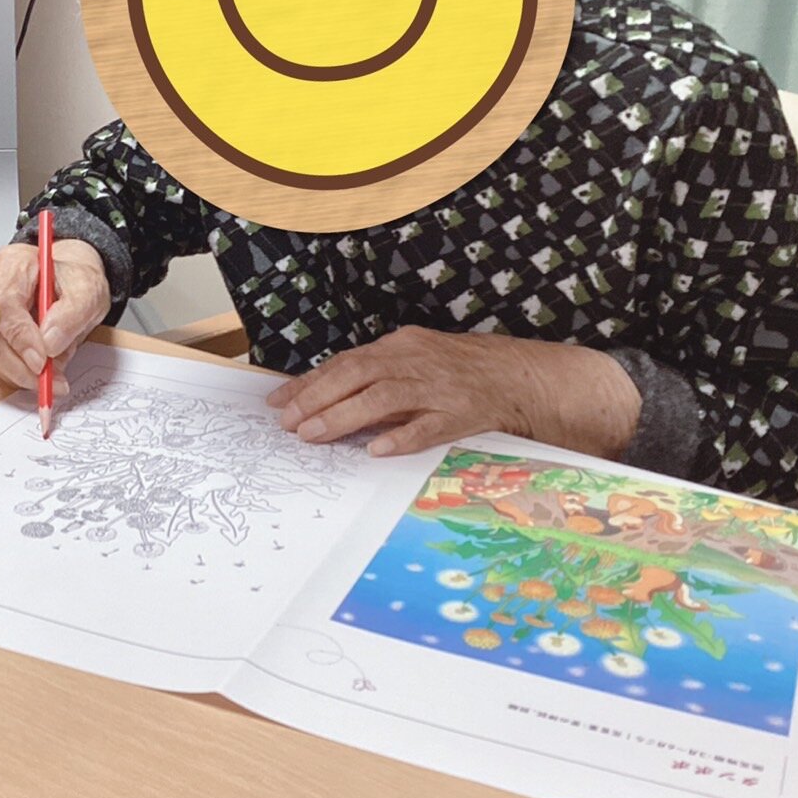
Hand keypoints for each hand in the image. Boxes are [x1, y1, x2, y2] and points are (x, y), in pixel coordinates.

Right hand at [0, 239, 111, 393]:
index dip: (20, 337)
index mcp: (12, 265)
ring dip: (19, 372)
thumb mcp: (88, 291)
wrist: (69, 282)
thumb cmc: (74, 280)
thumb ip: (71, 314)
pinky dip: (18, 371)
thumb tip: (50, 344)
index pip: (4, 303)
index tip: (41, 363)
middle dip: (18, 365)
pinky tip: (41, 373)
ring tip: (52, 380)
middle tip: (48, 383)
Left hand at [266, 325, 640, 459]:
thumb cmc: (458, 371)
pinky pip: (429, 426)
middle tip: (288, 422)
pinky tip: (377, 450)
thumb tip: (323, 399)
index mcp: (400, 347)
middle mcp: (415, 361)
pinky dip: (402, 437)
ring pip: (384, 397)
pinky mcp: (462, 412)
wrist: (519, 375)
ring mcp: (439, 386)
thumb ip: (374, 378)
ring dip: (344, 416)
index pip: (346, 362)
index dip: (310, 382)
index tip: (279, 402)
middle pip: (358, 375)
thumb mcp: (414, 361)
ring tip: (313, 435)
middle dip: (318, 398)